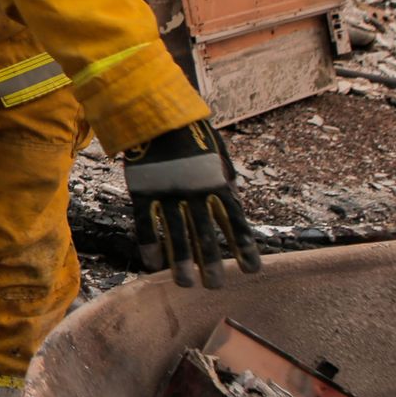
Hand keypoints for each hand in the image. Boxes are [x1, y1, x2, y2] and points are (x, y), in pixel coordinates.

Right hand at [122, 118, 260, 288]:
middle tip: (216, 286)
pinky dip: (150, 244)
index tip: (252, 270)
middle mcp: (194, 192)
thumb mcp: (219, 155)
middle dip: (212, 263)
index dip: (244, 247)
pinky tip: (153, 263)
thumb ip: (226, 182)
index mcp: (217, 182)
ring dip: (181, 262)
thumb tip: (234, 205)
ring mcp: (167, 192)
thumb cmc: (192, 131)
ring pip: (176, 235)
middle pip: (206, 235)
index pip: (235, 222)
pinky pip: (145, 223)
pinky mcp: (143, 189)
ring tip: (186, 284)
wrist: (156, 110)